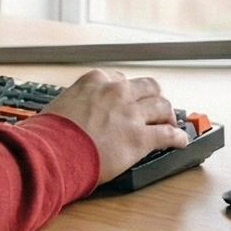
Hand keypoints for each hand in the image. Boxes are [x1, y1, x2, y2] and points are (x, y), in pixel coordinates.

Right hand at [40, 69, 189, 182]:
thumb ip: (76, 105)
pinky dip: (177, 138)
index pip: (120, 79)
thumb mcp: (60, 105)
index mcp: (95, 81)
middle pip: (148, 87)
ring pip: (162, 106)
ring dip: (168, 115)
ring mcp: (130, 114)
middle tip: (155, 109)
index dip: (128, 92)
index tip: (129, 100)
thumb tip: (74, 116)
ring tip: (170, 123)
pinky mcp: (140, 138)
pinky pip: (168, 135)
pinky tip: (181, 141)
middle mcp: (116, 92)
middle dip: (153, 97)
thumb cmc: (49, 132)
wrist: (51, 151)